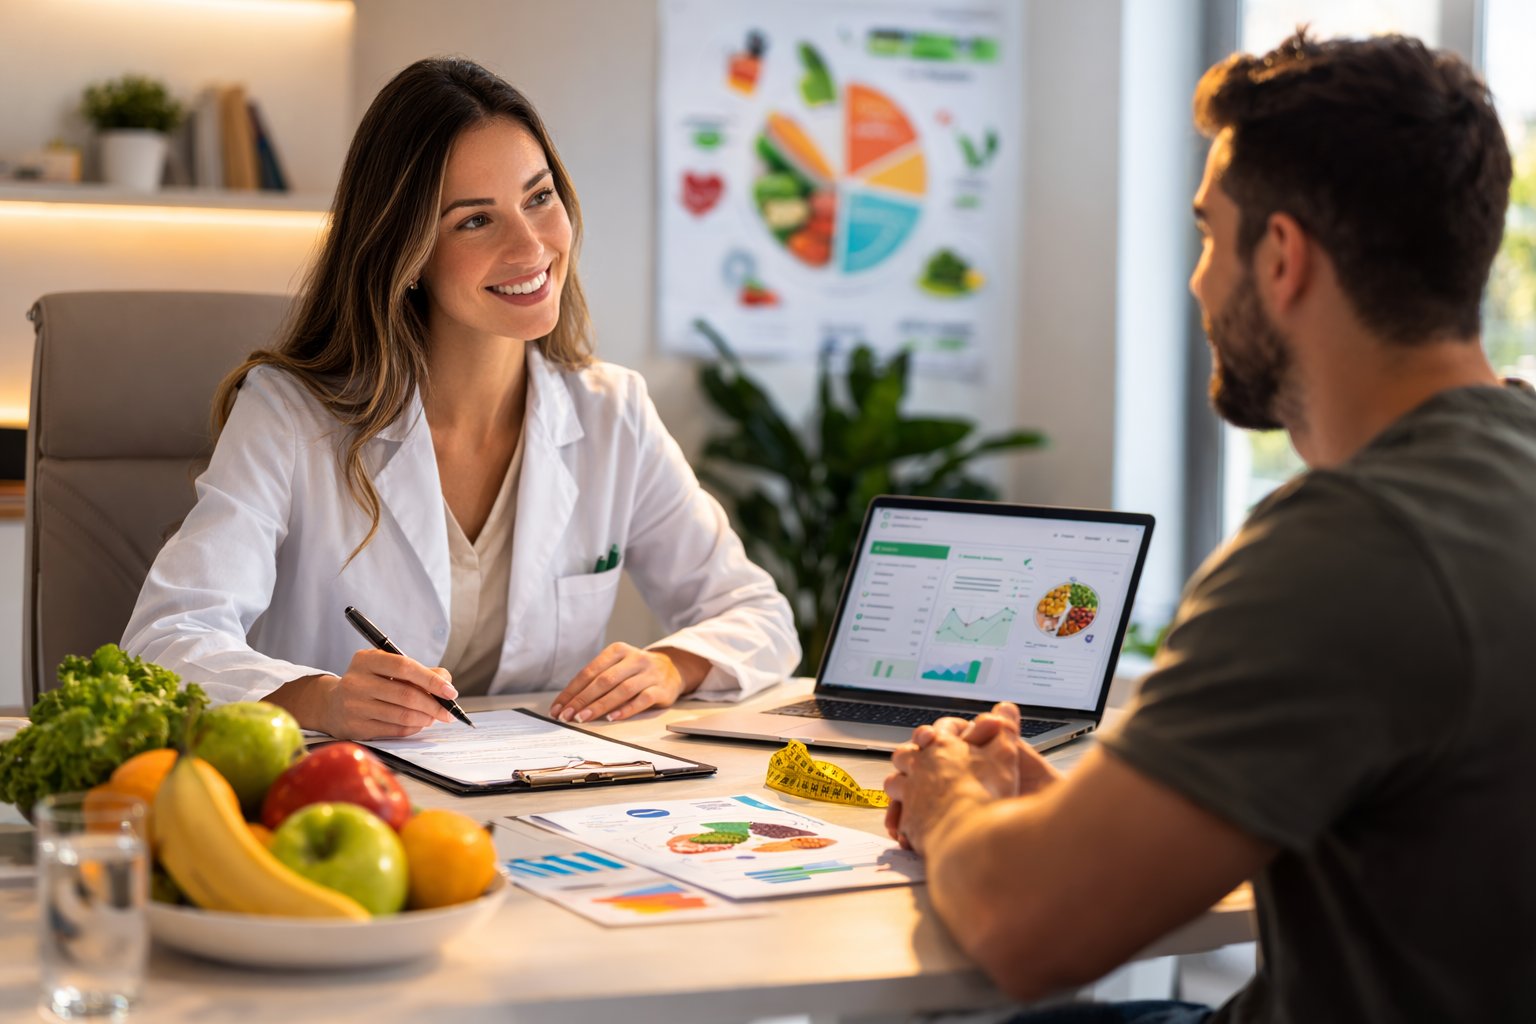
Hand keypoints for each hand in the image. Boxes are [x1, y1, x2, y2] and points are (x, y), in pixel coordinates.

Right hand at [266, 649, 457, 739]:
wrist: (332, 705)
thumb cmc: (369, 683)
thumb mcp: (387, 668)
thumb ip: (418, 671)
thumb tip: (446, 680)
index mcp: (366, 660)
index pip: (404, 667)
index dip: (431, 680)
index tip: (450, 691)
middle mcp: (357, 681)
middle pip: (406, 694)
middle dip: (434, 705)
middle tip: (448, 711)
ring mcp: (354, 706)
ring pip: (402, 715)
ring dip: (425, 718)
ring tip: (433, 716)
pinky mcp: (356, 727)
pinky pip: (394, 730)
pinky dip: (412, 728)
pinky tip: (418, 723)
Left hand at [549, 644, 709, 722]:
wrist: (671, 670)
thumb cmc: (635, 671)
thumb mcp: (617, 667)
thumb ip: (597, 680)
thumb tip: (569, 703)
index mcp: (618, 650)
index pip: (589, 672)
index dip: (572, 691)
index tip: (558, 707)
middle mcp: (634, 659)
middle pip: (603, 681)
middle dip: (581, 700)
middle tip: (567, 716)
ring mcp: (649, 673)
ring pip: (621, 690)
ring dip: (600, 706)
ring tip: (583, 718)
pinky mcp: (661, 688)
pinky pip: (642, 699)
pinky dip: (626, 709)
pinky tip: (612, 718)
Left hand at [883, 702, 1061, 853]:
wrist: (970, 834)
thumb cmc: (986, 794)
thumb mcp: (1004, 755)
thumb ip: (1004, 731)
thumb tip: (1005, 708)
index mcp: (942, 747)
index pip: (931, 733)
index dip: (937, 736)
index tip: (940, 740)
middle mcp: (920, 767)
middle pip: (905, 754)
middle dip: (912, 758)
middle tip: (923, 765)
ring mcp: (910, 794)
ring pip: (894, 782)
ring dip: (903, 786)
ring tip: (915, 793)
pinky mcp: (909, 821)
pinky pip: (898, 817)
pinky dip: (903, 819)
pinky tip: (913, 825)